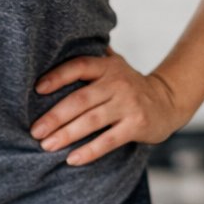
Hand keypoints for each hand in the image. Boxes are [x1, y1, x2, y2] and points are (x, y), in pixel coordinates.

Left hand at [30, 48, 189, 165]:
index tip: (36, 89)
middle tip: (35, 131)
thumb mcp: (115, 66)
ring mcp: (128, 104)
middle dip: (55, 116)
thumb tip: (57, 44)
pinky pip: (109, 140)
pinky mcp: (137, 125)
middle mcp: (118, 83)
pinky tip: (72, 159)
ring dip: (66, 135)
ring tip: (46, 145)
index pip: (79, 66)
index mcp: (107, 67)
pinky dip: (89, 151)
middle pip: (80, 99)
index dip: (57, 76)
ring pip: (91, 120)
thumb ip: (91, 58)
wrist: (168, 102)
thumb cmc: (129, 87)